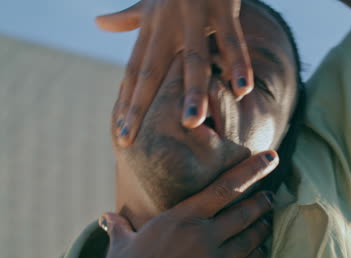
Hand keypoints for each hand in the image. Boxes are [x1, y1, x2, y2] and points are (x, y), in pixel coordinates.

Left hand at [96, 0, 253, 145]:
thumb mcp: (149, 0)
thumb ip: (127, 17)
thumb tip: (98, 23)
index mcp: (151, 29)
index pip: (134, 72)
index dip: (127, 102)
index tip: (119, 133)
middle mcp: (167, 26)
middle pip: (152, 71)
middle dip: (141, 106)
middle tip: (130, 140)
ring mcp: (194, 17)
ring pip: (193, 59)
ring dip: (193, 91)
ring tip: (192, 123)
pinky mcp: (222, 8)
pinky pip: (231, 40)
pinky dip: (237, 63)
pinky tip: (241, 89)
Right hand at [99, 151, 278, 257]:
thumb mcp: (122, 246)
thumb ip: (120, 228)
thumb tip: (107, 217)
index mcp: (183, 218)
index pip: (225, 187)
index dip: (251, 170)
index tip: (270, 158)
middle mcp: (204, 236)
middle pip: (246, 212)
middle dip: (263, 202)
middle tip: (270, 197)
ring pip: (252, 240)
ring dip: (263, 229)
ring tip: (267, 222)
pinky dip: (258, 256)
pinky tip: (260, 251)